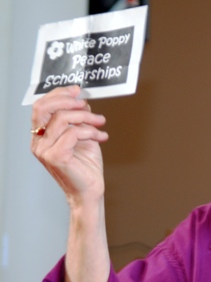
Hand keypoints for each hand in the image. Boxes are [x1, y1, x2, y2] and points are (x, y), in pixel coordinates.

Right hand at [31, 85, 108, 207]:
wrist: (90, 191)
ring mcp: (44, 150)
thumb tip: (82, 100)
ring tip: (101, 123)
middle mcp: (38, 142)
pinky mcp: (56, 156)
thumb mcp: (83, 136)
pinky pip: (73, 133)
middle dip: (68, 101)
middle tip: (87, 105)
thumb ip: (78, 119)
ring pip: (63, 119)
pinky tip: (101, 137)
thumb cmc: (86, 167)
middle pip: (44, 108)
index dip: (58, 94)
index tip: (77, 90)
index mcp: (40, 136)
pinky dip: (91, 131)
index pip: (41, 106)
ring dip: (87, 117)